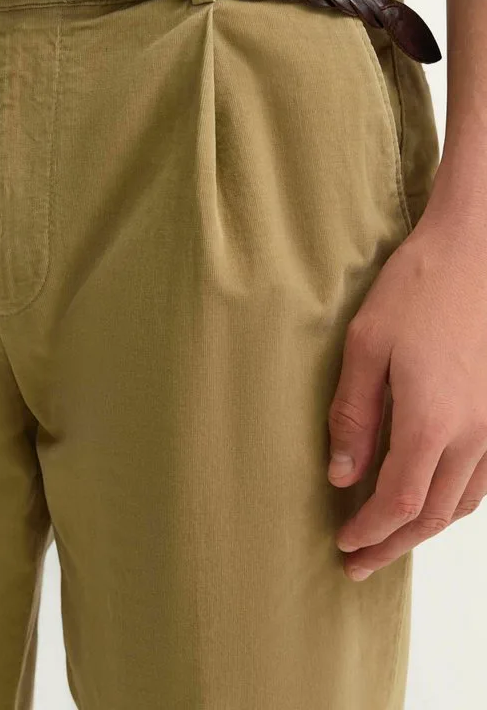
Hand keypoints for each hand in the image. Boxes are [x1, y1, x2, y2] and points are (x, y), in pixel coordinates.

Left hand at [327, 190, 486, 581]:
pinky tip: (432, 497)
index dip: (368, 531)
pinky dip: (453, 501)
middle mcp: (472, 434)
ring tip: (390, 539)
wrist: (475, 251)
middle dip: (392, 545)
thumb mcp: (366, 346)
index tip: (343, 544)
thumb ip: (353, 416)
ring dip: (424, 529)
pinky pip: (484, 478)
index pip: (397, 501)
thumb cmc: (417, 288)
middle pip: (432, 514)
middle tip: (359, 563)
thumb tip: (341, 473)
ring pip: (463, 502)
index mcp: (432, 421)